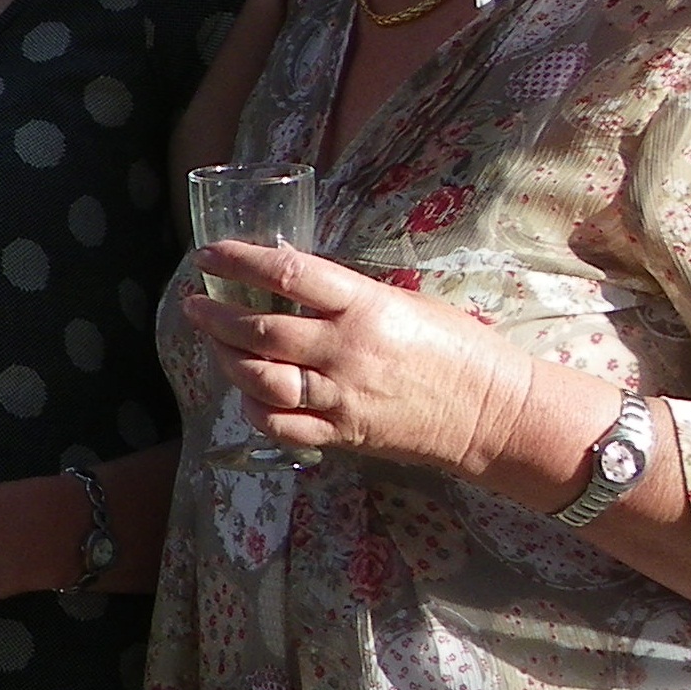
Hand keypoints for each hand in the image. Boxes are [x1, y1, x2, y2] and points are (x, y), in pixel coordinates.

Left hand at [183, 241, 536, 476]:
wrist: (495, 413)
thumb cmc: (457, 349)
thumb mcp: (404, 303)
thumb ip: (347, 296)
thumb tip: (289, 278)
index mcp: (367, 307)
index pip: (288, 274)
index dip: (238, 261)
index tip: (209, 255)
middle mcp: (347, 351)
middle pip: (260, 330)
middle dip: (215, 314)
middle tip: (196, 303)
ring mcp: (341, 397)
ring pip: (259, 378)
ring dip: (225, 357)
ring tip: (212, 341)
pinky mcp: (342, 434)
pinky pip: (279, 423)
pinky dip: (253, 407)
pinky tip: (246, 392)